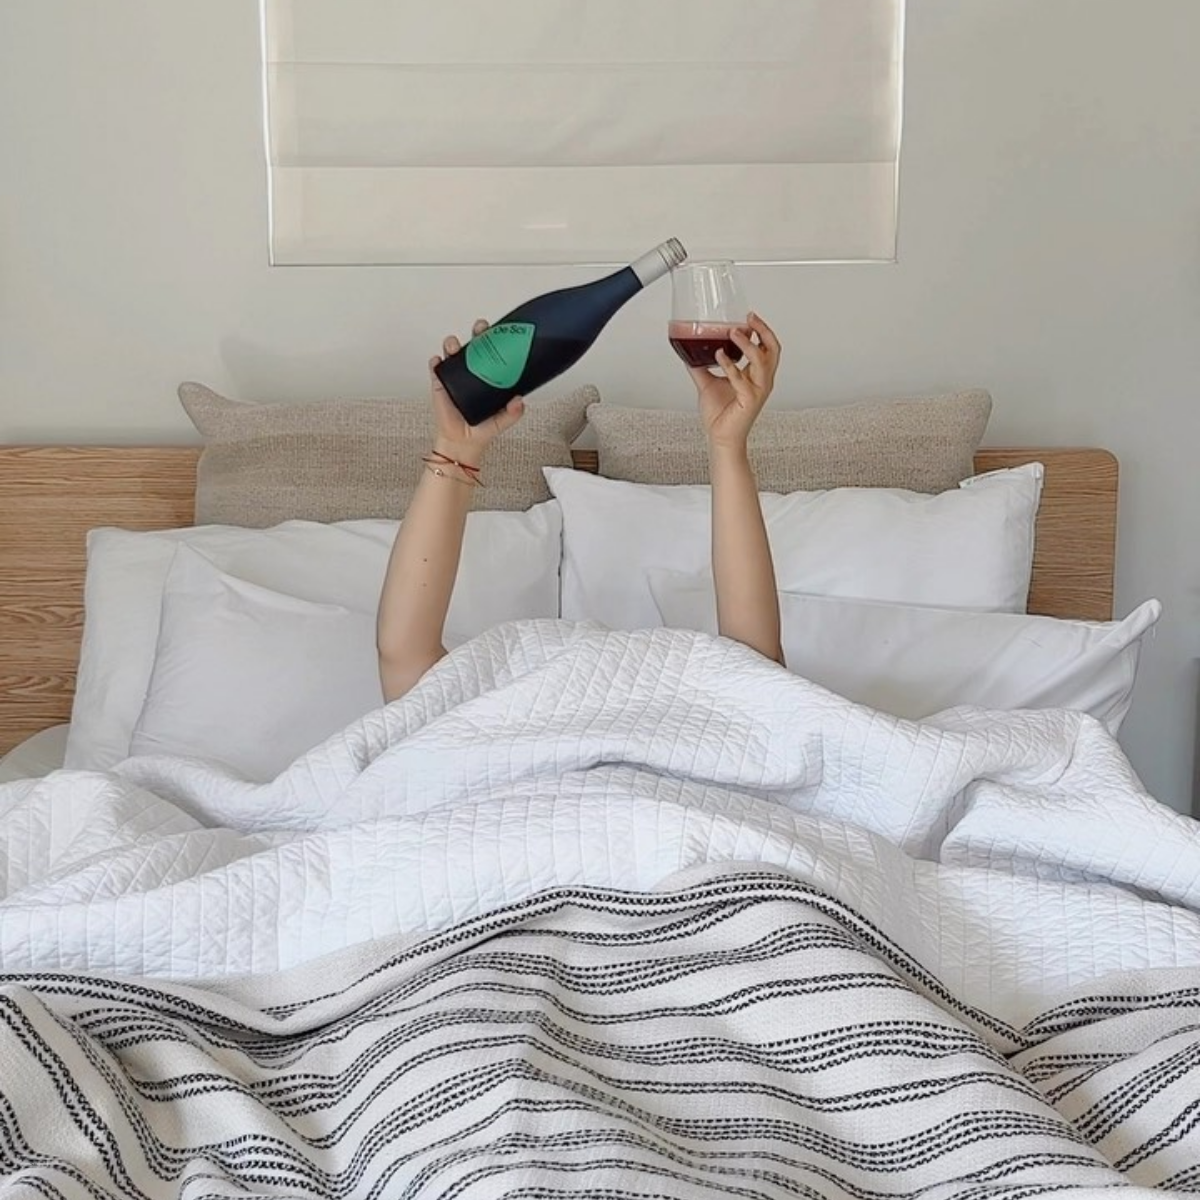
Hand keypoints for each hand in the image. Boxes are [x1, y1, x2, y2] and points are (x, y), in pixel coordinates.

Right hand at [429, 320, 524, 465]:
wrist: (463, 442)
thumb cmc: (482, 428)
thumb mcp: (502, 420)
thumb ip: (513, 412)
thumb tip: (519, 401)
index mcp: (487, 375)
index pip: (492, 352)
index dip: (495, 339)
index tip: (500, 331)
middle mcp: (471, 371)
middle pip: (473, 345)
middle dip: (477, 333)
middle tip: (480, 330)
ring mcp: (454, 376)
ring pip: (451, 352)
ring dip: (452, 344)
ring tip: (455, 347)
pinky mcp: (440, 384)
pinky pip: (436, 368)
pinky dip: (435, 362)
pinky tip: (438, 360)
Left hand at [687, 313, 780, 449]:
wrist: (719, 437)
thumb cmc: (720, 415)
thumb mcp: (707, 383)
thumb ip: (701, 367)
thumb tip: (688, 352)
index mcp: (757, 375)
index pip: (768, 348)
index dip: (761, 331)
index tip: (748, 317)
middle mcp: (762, 381)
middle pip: (773, 349)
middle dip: (763, 330)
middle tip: (749, 318)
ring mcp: (758, 391)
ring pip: (761, 361)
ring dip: (747, 344)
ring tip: (733, 332)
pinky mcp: (749, 401)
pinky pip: (742, 379)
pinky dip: (730, 366)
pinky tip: (719, 355)